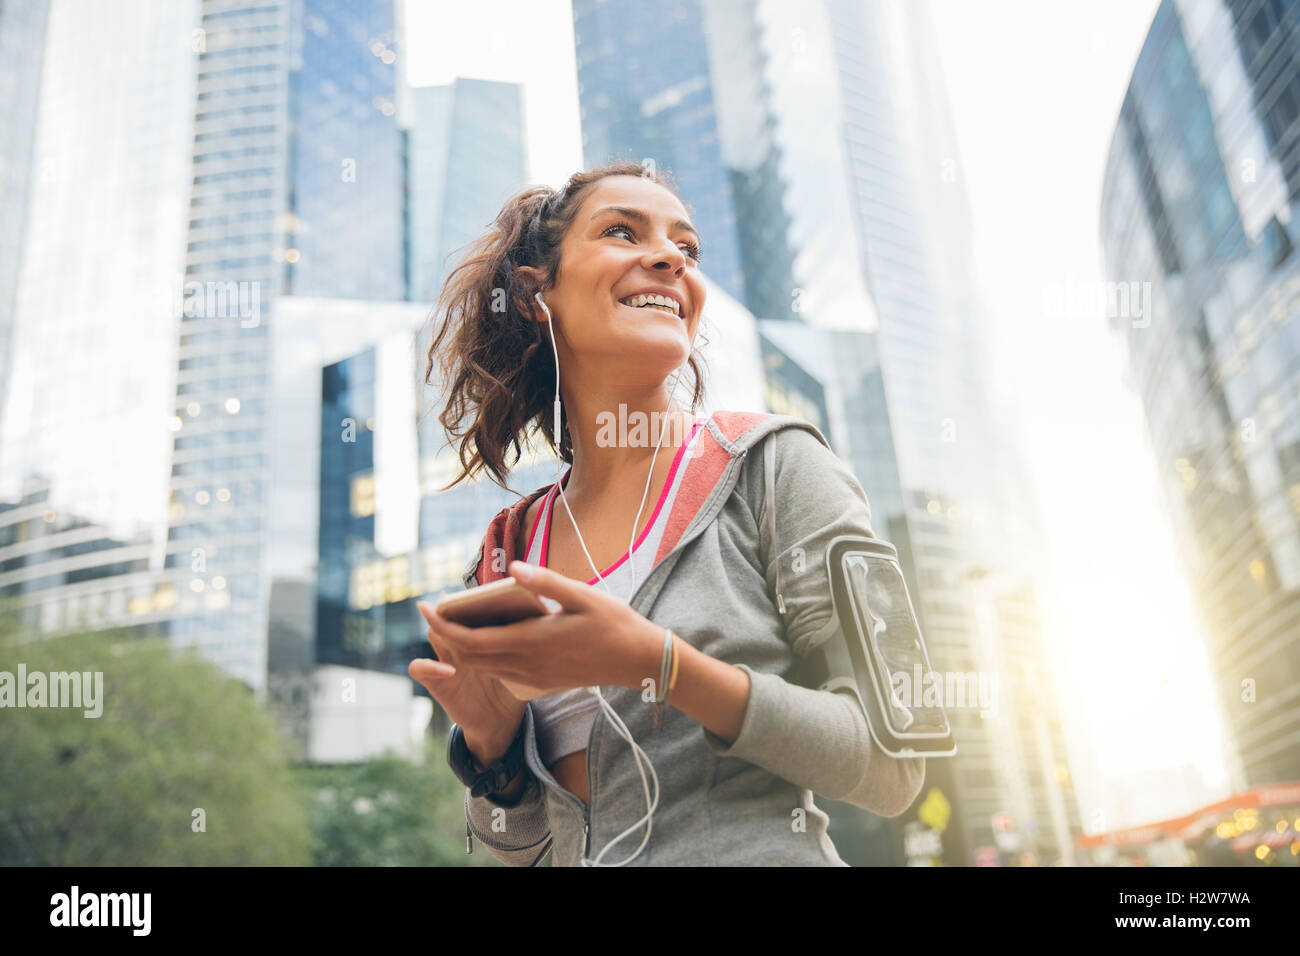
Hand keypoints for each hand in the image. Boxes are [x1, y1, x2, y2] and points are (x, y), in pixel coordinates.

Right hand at [409, 602, 524, 760]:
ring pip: (434, 634)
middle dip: (452, 606)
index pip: (473, 608)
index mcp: (481, 635)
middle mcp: (461, 644)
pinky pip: (420, 669)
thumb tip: (548, 613)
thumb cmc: (515, 687)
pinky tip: (448, 670)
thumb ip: (525, 641)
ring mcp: (445, 660)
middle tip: (453, 598)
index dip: (475, 597)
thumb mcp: (523, 663)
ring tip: (444, 624)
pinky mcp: (436, 682)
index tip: (482, 591)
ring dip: (438, 627)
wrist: (502, 723)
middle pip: (451, 615)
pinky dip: (429, 666)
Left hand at [424, 561, 664, 697]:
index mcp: (532, 641)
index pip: (471, 640)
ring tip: (453, 621)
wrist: (638, 661)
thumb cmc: (614, 623)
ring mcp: (534, 676)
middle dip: (445, 637)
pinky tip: (488, 637)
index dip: (441, 626)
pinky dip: (484, 657)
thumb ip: (544, 582)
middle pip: (469, 658)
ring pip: (483, 667)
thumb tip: (512, 568)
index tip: (423, 607)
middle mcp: (527, 664)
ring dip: (462, 648)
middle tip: (433, 612)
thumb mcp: (582, 595)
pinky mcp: (542, 682)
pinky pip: (501, 673)